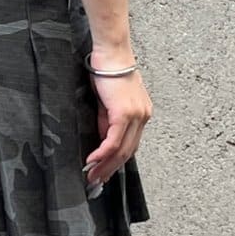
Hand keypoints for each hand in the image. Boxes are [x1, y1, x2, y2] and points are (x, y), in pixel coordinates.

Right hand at [85, 61, 151, 186]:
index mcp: (141, 114)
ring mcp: (136, 116)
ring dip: (105, 165)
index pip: (130, 145)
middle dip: (110, 169)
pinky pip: (113, 141)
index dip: (117, 161)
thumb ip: (108, 121)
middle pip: (128, 152)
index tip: (104, 172)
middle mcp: (142, 117)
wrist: (111, 54)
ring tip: (92, 176)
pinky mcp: (124, 114)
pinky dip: (102, 153)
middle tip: (96, 181)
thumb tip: (104, 140)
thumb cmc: (107, 71)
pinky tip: (92, 160)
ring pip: (122, 150)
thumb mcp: (108, 101)